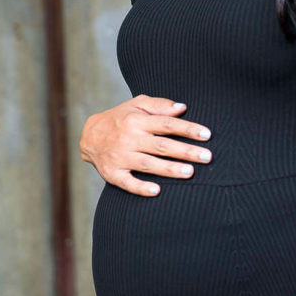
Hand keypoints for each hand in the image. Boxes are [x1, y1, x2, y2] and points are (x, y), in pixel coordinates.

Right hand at [79, 95, 212, 196]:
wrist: (89, 136)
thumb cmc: (120, 118)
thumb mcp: (137, 105)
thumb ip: (160, 105)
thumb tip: (183, 108)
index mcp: (137, 121)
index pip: (167, 124)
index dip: (188, 129)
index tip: (207, 134)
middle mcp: (129, 138)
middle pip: (162, 146)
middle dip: (186, 151)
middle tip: (207, 157)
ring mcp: (120, 157)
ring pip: (149, 164)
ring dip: (170, 169)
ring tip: (190, 172)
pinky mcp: (113, 173)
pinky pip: (127, 183)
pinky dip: (141, 187)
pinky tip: (156, 191)